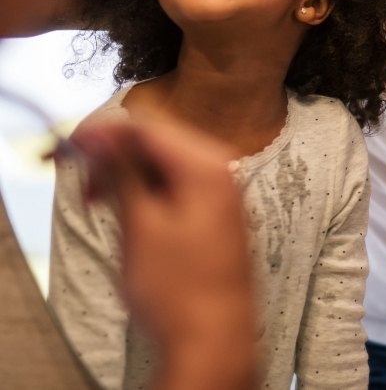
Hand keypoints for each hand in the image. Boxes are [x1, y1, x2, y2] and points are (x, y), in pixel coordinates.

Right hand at [73, 115, 257, 389]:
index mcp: (207, 166)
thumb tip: (101, 139)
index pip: (149, 128)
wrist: (215, 343)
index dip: (106, 134)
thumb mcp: (140, 225)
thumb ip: (121, 173)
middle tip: (84, 180)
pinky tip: (128, 212)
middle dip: (117, 157)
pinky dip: (149, 192)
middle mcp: (222, 171)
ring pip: (166, 165)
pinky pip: (179, 186)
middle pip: (159, 143)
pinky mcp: (218, 215)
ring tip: (99, 201)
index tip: (75, 145)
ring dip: (129, 176)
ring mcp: (224, 194)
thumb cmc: (181, 293)